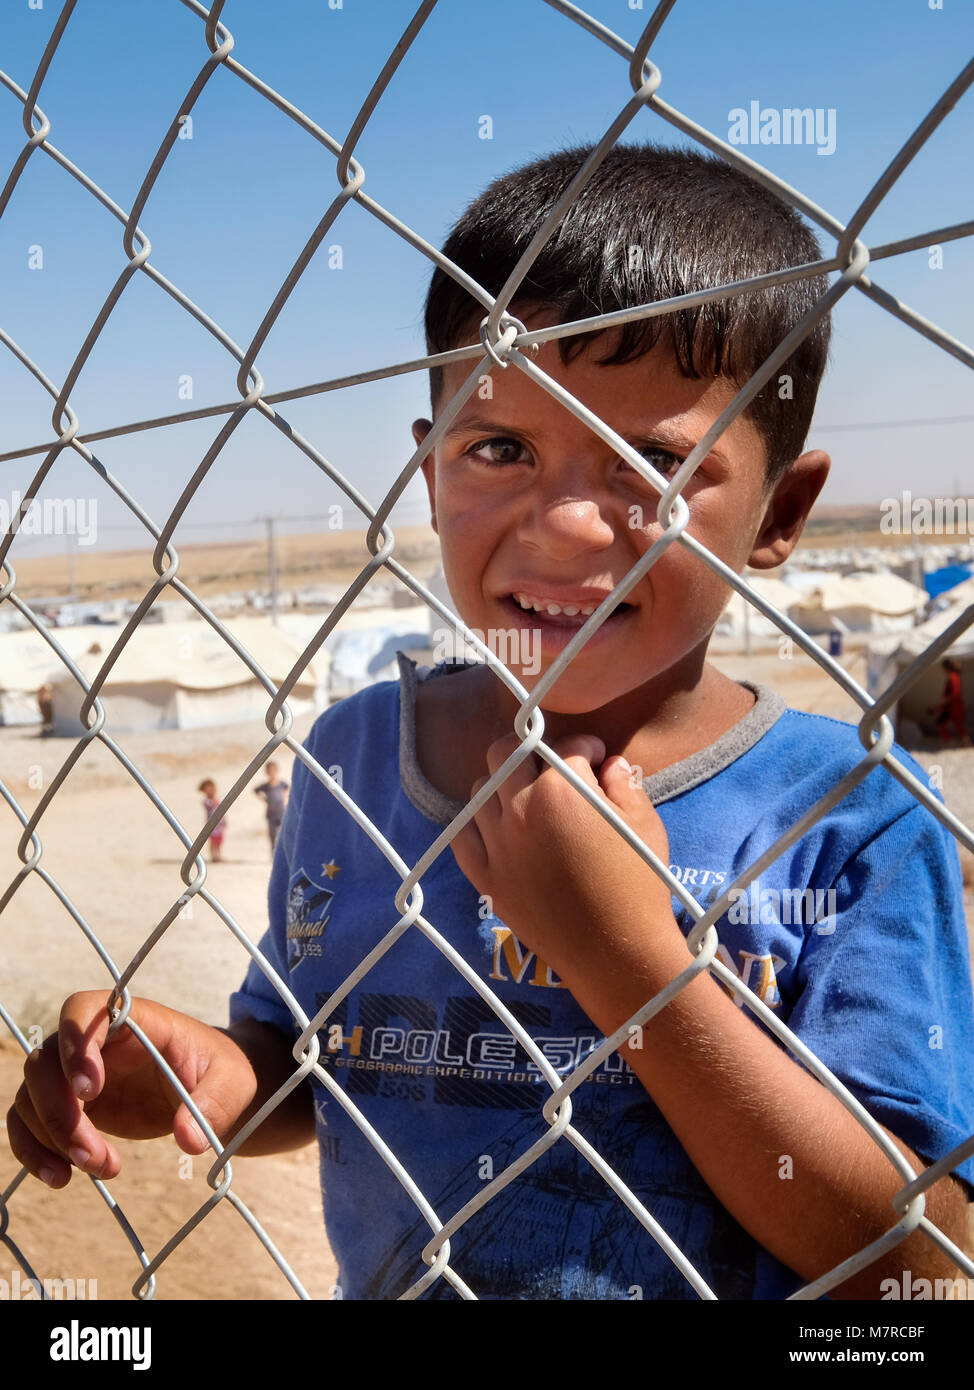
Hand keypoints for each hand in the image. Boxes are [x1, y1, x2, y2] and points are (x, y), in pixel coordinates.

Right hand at [7, 992, 261, 1186]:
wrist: (213, 1089)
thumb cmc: (221, 1072)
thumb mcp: (232, 1082)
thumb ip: (215, 1103)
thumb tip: (189, 1139)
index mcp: (135, 1019)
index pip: (84, 1010)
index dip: (76, 1045)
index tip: (91, 1090)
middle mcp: (97, 1041)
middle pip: (45, 1061)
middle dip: (60, 1112)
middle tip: (91, 1155)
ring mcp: (76, 1073)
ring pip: (32, 1095)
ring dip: (51, 1138)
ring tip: (98, 1167)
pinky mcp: (70, 1105)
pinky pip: (29, 1121)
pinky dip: (35, 1150)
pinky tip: (62, 1178)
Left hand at [449, 733, 681, 993]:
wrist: (615, 952)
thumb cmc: (640, 885)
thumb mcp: (645, 824)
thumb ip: (624, 783)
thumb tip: (610, 764)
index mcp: (562, 790)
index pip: (565, 746)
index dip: (586, 747)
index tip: (596, 757)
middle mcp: (521, 810)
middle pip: (506, 752)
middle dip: (532, 749)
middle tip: (552, 766)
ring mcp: (497, 844)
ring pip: (480, 789)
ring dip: (504, 784)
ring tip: (525, 797)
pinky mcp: (486, 877)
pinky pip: (463, 836)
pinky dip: (476, 824)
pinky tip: (498, 827)